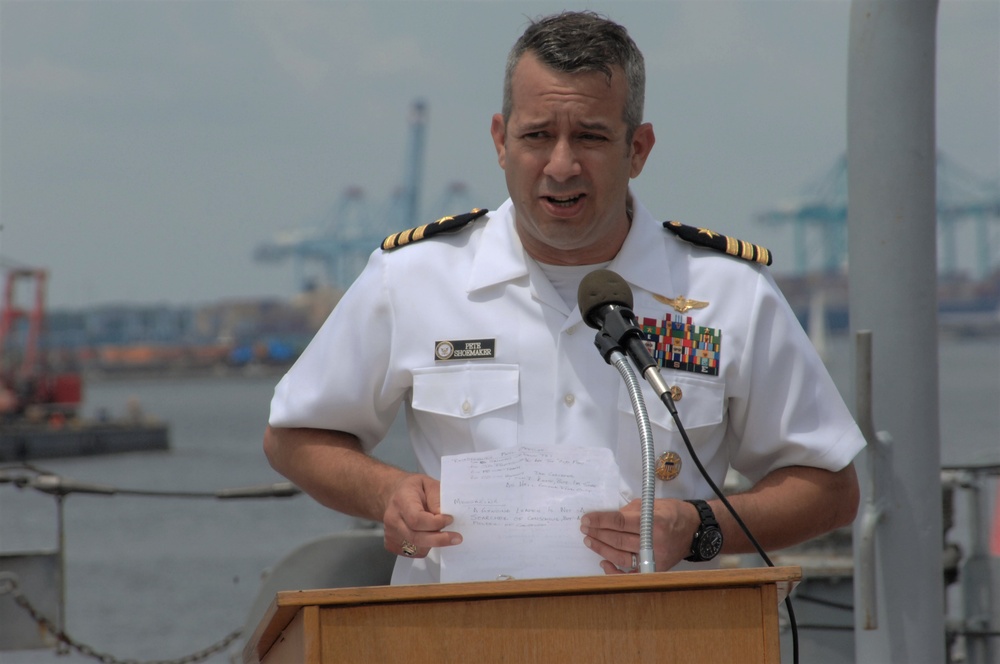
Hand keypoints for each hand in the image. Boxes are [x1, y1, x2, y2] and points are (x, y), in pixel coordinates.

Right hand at [381, 473, 462, 557]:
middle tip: (456, 537)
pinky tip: (428, 536)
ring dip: (433, 543)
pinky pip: (413, 553)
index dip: (435, 523)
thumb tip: (444, 515)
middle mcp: (392, 519)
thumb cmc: (413, 489)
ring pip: (416, 548)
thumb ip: (437, 498)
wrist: (394, 495)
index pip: (416, 519)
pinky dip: (425, 547)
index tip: (450, 519)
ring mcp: (390, 534)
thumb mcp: (428, 484)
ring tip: (440, 532)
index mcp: (401, 500)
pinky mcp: (391, 544)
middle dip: (439, 539)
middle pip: (416, 537)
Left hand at [580, 498, 697, 573]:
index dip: (600, 521)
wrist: (695, 530)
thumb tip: (609, 519)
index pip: (620, 522)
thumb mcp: (652, 504)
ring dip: (602, 549)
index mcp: (653, 522)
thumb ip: (630, 511)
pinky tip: (603, 563)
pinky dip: (616, 571)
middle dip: (598, 533)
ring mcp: (655, 558)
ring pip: (621, 556)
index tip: (586, 519)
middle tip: (584, 529)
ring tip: (590, 541)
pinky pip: (631, 574)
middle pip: (618, 540)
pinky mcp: (655, 569)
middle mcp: (654, 542)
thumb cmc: (673, 513)